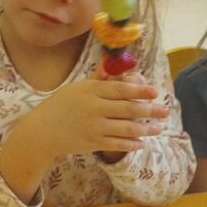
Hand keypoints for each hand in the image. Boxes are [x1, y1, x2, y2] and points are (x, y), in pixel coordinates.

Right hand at [28, 77, 168, 161]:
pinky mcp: (92, 143)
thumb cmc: (61, 105)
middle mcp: (94, 108)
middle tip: (164, 111)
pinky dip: (131, 144)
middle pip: (128, 109)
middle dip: (149, 110)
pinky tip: (141, 143)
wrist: (42, 131)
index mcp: (91, 91)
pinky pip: (117, 144)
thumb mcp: (76, 88)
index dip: (140, 90)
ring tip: (158, 128)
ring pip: (126, 128)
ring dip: (145, 129)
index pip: (121, 89)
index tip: (155, 91)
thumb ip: (97, 79)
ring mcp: (94, 127)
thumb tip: (110, 62)